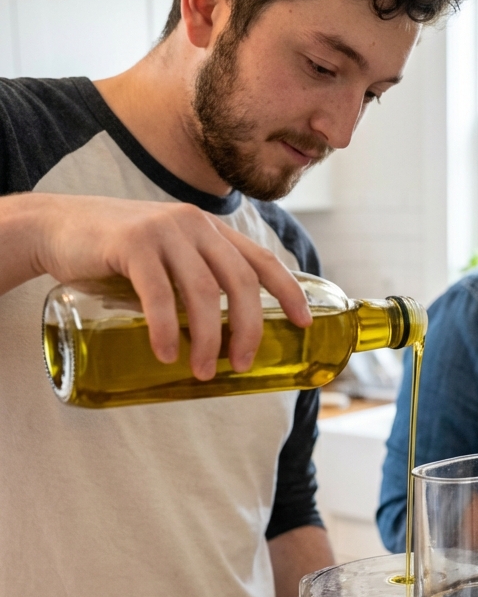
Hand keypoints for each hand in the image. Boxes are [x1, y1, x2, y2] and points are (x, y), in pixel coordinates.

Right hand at [11, 191, 310, 378]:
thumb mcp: (165, 261)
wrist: (55, 227)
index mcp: (209, 231)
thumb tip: (218, 340)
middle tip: (241, 365)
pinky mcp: (131, 243)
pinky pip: (158, 292)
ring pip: (203, 291)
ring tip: (202, 371)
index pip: (261, 260)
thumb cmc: (114, 255)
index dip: (288, 291)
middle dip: (248, 329)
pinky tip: (165, 353)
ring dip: (207, 337)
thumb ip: (192, 284)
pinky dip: (165, 326)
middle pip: (240, 282)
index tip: (303, 324)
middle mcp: (194, 225)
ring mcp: (164, 230)